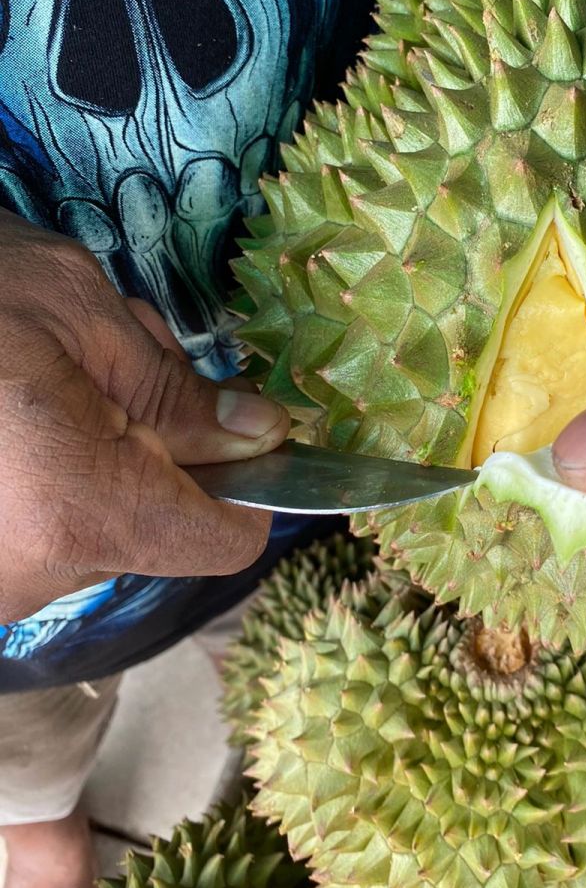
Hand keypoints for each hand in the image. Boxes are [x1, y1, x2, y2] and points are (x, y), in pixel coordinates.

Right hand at [0, 211, 288, 620]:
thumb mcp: (79, 313)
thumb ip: (177, 391)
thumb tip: (260, 436)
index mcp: (81, 510)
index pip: (223, 541)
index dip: (250, 488)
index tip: (242, 438)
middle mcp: (30, 575)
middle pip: (154, 531)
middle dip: (154, 453)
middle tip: (103, 370)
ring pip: (92, 533)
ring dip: (92, 463)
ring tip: (32, 388)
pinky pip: (36, 537)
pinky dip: (41, 484)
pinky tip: (6, 424)